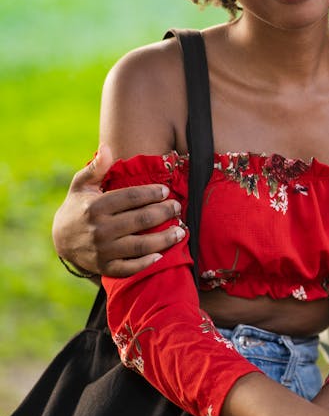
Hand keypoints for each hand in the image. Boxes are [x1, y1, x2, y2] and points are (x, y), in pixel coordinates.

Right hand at [52, 144, 184, 277]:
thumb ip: (96, 167)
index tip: (166, 191)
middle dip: (163, 213)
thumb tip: (107, 148)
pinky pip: (129, 268)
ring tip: (180, 231)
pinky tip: (161, 254)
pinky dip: (146, 263)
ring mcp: (103, 250)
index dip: (151, 193)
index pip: (130, 198)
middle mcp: (100, 229)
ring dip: (164, 239)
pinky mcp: (105, 267)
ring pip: (140, 245)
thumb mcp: (81, 185)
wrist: (61, 240)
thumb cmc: (78, 206)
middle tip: (177, 208)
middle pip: (140, 220)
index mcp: (95, 207)